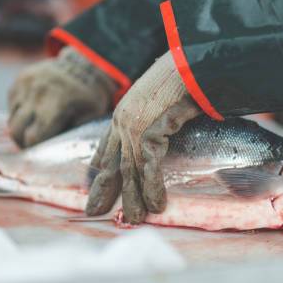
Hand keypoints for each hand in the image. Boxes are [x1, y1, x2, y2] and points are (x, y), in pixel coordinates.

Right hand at [8, 46, 116, 146]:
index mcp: (57, 104)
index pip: (33, 137)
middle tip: (32, 144)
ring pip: (12, 117)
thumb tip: (57, 153)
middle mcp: (38, 93)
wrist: (84, 65)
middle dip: (22, 141)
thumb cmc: (90, 97)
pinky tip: (34, 110)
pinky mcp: (20, 79)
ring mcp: (26, 84)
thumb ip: (73, 134)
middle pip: (16, 129)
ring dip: (21, 126)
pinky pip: (12, 103)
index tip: (40, 152)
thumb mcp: (91, 117)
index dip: (35, 148)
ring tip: (35, 126)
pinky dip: (19, 111)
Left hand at [85, 51, 200, 223]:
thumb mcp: (159, 97)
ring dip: (133, 198)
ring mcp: (134, 127)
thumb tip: (164, 125)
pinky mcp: (150, 131)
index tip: (93, 182)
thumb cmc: (181, 75)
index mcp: (122, 113)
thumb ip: (154, 114)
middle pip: (111, 163)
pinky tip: (156, 205)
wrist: (190, 62)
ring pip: (129, 171)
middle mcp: (122, 122)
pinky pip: (149, 168)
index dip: (100, 167)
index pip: (106, 147)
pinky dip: (153, 188)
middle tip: (95, 212)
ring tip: (134, 219)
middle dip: (105, 190)